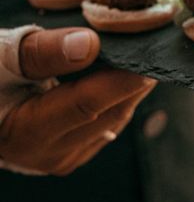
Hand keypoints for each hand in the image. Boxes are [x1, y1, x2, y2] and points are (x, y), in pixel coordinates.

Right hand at [0, 27, 155, 175]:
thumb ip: (41, 52)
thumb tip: (90, 44)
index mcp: (26, 131)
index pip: (88, 104)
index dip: (124, 79)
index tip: (152, 55)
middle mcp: (50, 153)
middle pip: (110, 112)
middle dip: (138, 78)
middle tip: (158, 44)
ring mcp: (64, 156)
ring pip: (116, 118)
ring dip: (134, 87)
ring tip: (148, 54)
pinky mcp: (74, 151)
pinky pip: (109, 122)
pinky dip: (122, 96)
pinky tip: (129, 71)